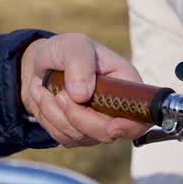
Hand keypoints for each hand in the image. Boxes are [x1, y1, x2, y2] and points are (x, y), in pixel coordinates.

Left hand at [18, 33, 150, 146]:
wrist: (42, 64)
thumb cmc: (64, 51)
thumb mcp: (72, 46)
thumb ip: (80, 63)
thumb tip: (82, 95)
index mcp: (125, 83)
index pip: (140, 115)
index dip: (130, 126)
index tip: (112, 126)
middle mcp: (116, 108)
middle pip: (107, 132)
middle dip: (78, 116)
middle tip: (59, 94)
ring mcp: (98, 123)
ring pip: (81, 135)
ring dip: (56, 113)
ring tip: (43, 88)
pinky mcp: (80, 133)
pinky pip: (64, 137)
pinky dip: (48, 118)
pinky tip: (43, 98)